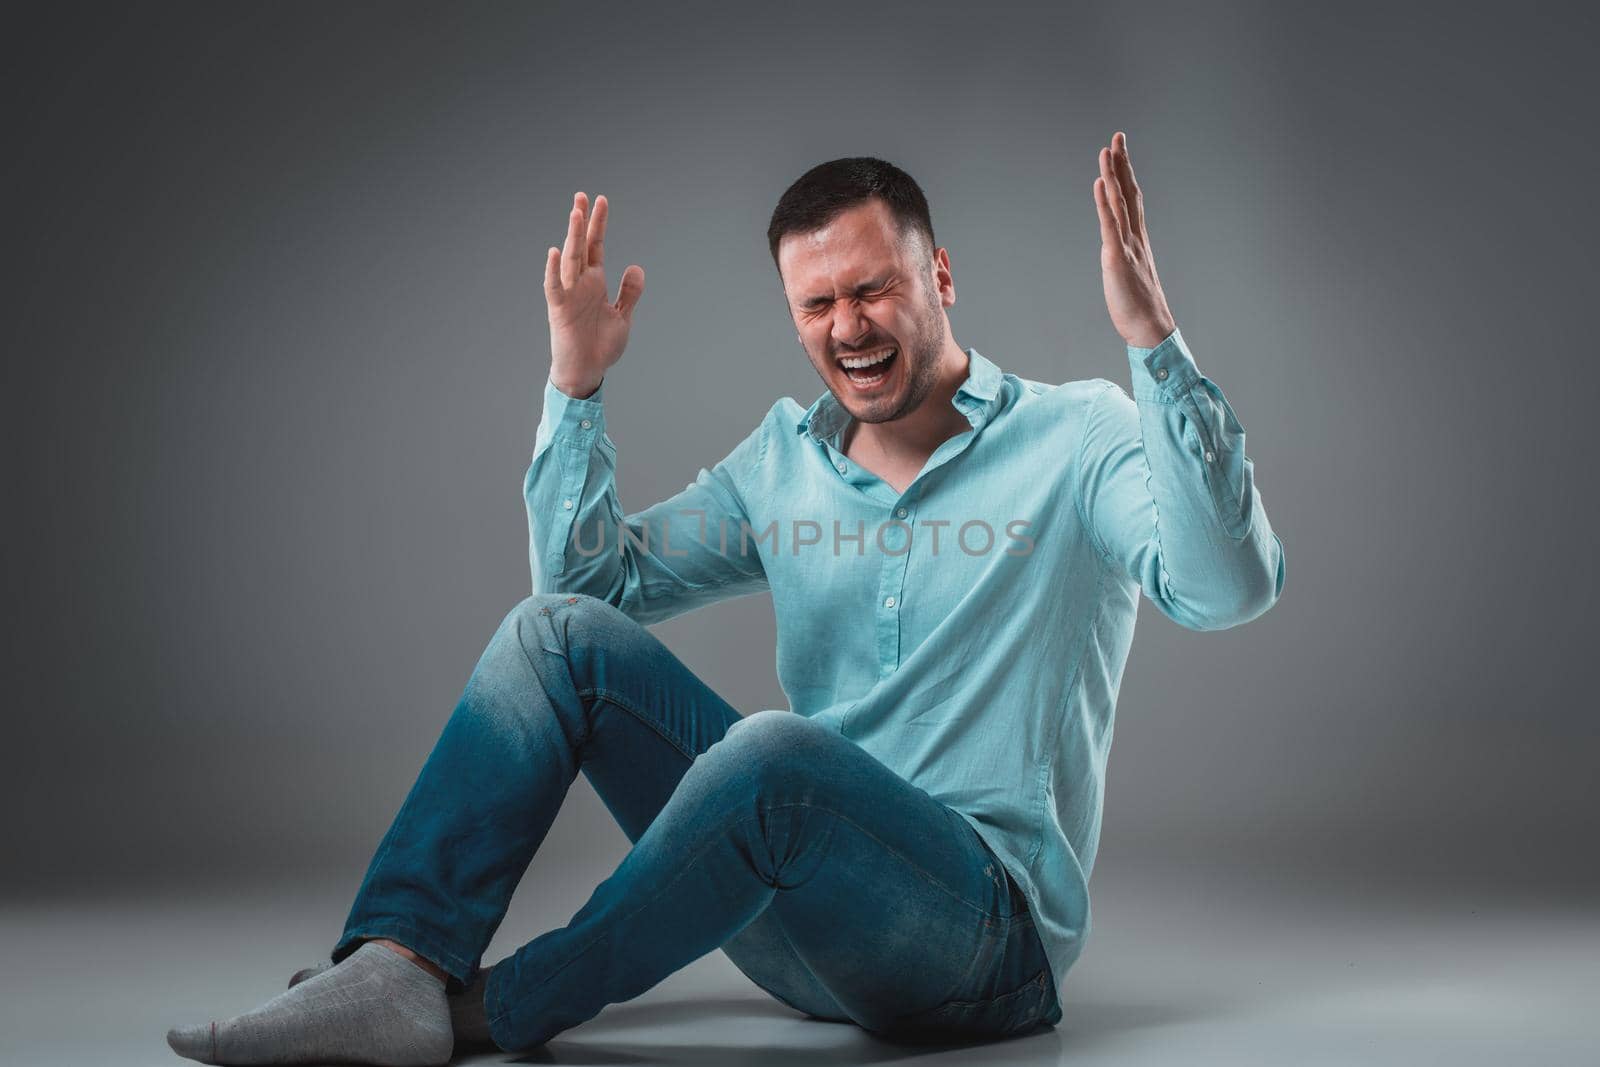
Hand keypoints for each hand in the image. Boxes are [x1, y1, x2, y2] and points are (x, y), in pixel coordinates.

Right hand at [543, 191, 645, 397]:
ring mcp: (569, 295)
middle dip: (581, 221)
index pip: (595, 246)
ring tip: (575, 213)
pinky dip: (553, 271)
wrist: (587, 372)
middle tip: (581, 195)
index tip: (600, 200)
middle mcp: (580, 284)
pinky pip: (554, 287)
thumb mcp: (622, 316)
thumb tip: (636, 267)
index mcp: (595, 282)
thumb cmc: (601, 346)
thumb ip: (629, 292)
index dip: (598, 224)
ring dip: (571, 236)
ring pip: (569, 260)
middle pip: (580, 246)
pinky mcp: (559, 310)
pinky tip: (554, 252)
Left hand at [1093, 132, 1176, 348]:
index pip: (1131, 198)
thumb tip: (1114, 247)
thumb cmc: (1139, 305)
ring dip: (1113, 175)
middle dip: (1122, 164)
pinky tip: (1101, 183)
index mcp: (1137, 239)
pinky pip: (1111, 226)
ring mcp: (1128, 245)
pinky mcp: (1118, 258)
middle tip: (1118, 137)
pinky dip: (1105, 203)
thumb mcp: (1128, 272)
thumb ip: (1123, 255)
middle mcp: (1135, 236)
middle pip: (1128, 192)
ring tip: (1107, 150)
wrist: (1150, 327)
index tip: (1120, 150)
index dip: (1125, 173)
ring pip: (1120, 203)